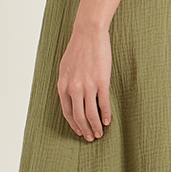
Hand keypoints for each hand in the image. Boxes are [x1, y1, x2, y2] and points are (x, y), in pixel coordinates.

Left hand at [58, 20, 112, 140]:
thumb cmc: (77, 48)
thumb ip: (66, 84)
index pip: (67, 112)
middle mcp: (73, 89)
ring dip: (96, 126)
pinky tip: (107, 121)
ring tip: (100, 133)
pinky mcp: (101, 82)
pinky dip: (106, 115)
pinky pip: (103, 104)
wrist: (88, 34)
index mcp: (63, 86)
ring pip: (91, 114)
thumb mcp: (64, 68)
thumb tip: (69, 97)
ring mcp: (88, 86)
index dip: (74, 125)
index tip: (80, 131)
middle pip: (79, 117)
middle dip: (85, 130)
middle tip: (91, 138)